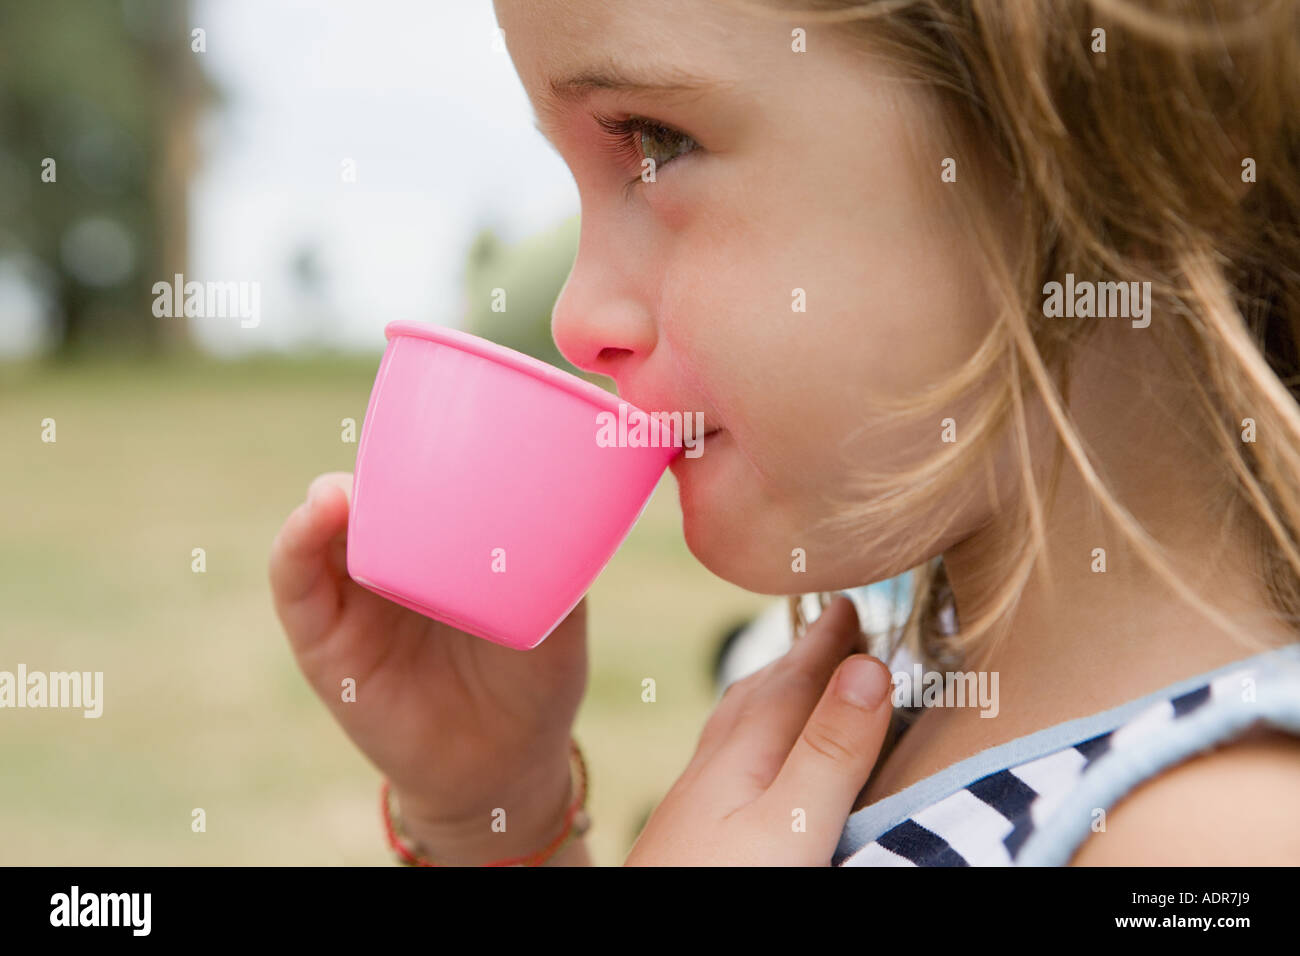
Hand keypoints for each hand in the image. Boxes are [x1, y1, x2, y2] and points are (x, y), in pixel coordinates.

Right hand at [269, 472, 587, 861]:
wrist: (504, 768)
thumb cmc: (534, 682)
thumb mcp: (558, 611)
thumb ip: (560, 559)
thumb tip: (582, 488)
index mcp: (442, 545)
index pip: (415, 478)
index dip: (415, 444)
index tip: (438, 417)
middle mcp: (392, 561)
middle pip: (367, 493)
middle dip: (374, 464)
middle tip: (400, 448)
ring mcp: (352, 596)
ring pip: (322, 528)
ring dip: (328, 498)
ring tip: (347, 489)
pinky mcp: (322, 640)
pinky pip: (294, 584)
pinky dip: (295, 544)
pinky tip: (316, 517)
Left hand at [624, 596, 892, 865]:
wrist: (635, 941)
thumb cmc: (718, 889)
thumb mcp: (790, 821)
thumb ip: (830, 748)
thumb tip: (869, 664)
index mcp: (743, 750)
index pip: (795, 677)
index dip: (828, 639)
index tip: (852, 599)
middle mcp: (714, 764)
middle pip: (762, 691)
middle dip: (801, 656)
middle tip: (832, 626)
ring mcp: (697, 798)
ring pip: (739, 723)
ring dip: (774, 691)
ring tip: (796, 678)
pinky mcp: (690, 833)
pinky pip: (730, 756)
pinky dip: (753, 735)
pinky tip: (748, 761)